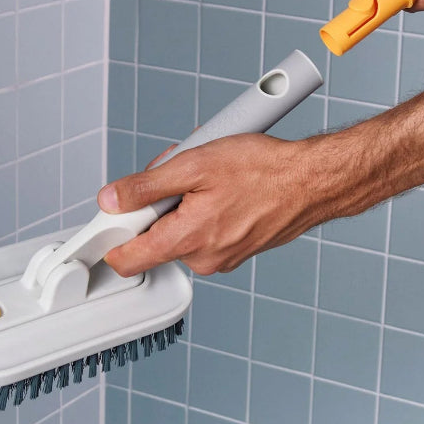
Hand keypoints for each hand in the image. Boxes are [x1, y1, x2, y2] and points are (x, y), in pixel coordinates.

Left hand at [98, 134, 325, 276]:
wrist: (312, 181)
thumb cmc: (264, 170)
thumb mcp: (195, 164)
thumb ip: (146, 186)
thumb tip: (111, 200)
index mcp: (187, 240)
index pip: (127, 260)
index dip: (112, 234)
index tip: (113, 214)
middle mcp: (203, 258)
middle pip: (155, 236)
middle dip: (159, 202)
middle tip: (180, 170)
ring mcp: (222, 257)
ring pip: (182, 230)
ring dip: (185, 202)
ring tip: (210, 174)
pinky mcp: (237, 249)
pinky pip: (205, 230)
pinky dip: (206, 208)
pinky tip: (224, 186)